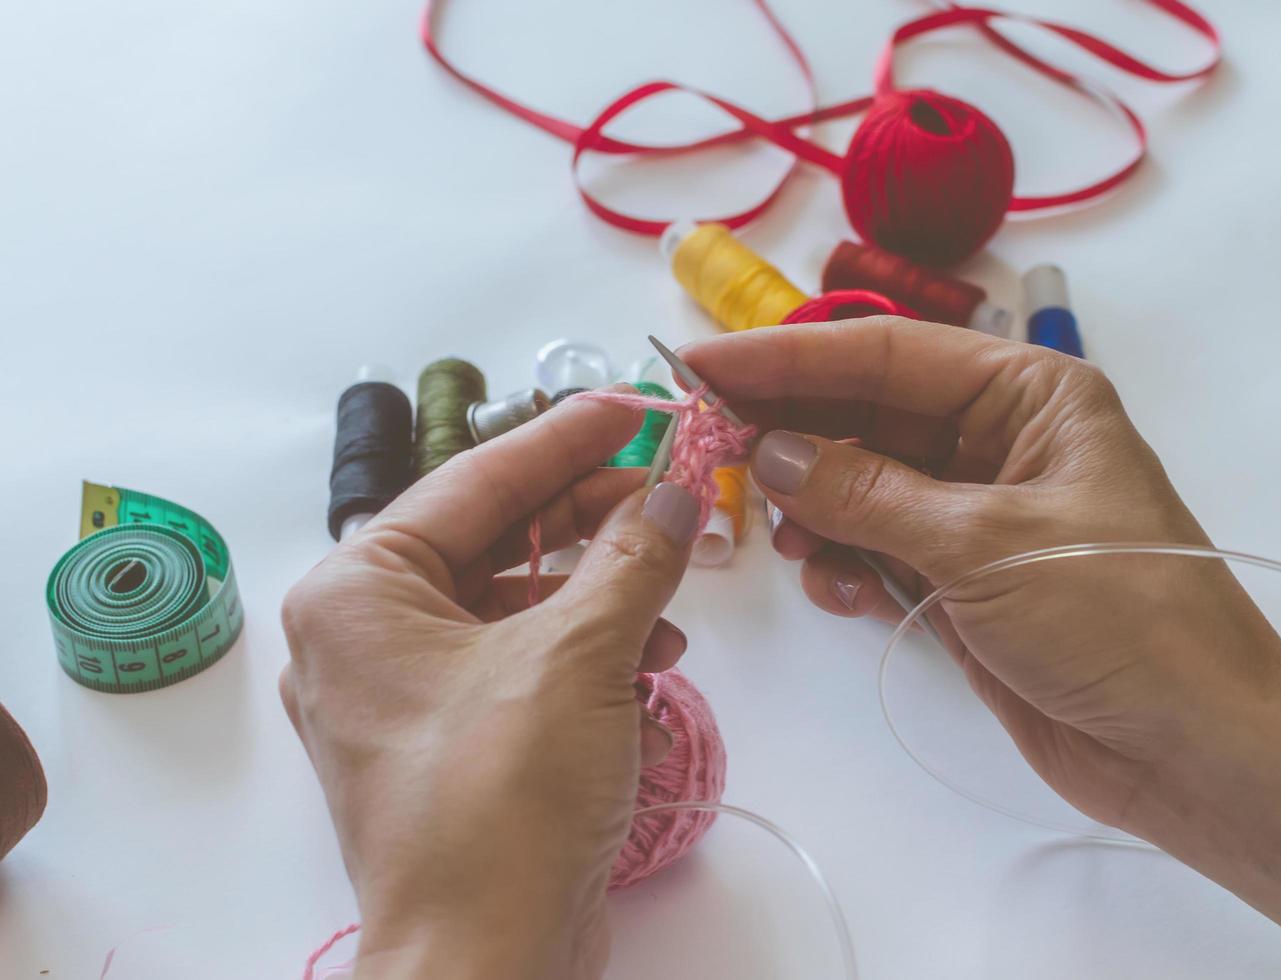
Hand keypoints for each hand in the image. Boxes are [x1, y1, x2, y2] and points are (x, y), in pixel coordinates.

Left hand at [279, 393, 700, 978]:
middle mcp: (367, 635)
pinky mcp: (454, 741)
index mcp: (357, 593)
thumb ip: (631, 557)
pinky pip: (523, 662)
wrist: (488, 962)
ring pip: (518, 603)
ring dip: (602, 590)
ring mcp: (408, 693)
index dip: (564, 439)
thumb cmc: (500, 805)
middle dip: (593, 519)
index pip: (475, 481)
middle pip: (497, 538)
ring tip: (672, 589)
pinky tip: (652, 658)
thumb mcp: (577, 656)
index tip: (631, 407)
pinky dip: (587, 651)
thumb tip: (677, 492)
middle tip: (671, 490)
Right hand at [687, 319, 1280, 978]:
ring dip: (816, 508)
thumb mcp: (985, 544)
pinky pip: (881, 547)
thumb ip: (867, 494)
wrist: (1195, 748)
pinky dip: (846, 562)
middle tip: (710, 454)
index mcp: (1029, 396)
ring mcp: (982, 512)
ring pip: (865, 484)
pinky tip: (833, 587)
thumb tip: (769, 452)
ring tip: (788, 543)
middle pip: (868, 415)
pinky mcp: (968, 579)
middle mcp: (1003, 440)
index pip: (887, 355)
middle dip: (793, 435)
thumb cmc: (1116, 618)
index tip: (700, 363)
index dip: (788, 358)